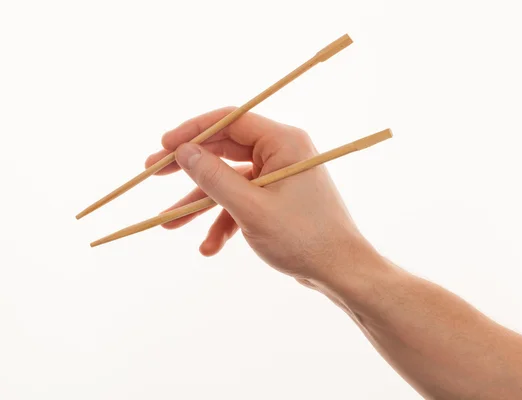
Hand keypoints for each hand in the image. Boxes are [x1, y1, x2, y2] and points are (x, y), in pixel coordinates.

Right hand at [145, 107, 371, 282]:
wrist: (340, 270)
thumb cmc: (302, 237)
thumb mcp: (250, 208)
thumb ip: (213, 178)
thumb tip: (183, 152)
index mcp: (282, 142)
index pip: (229, 121)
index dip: (192, 131)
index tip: (162, 147)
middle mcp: (281, 152)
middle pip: (224, 151)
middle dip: (189, 170)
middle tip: (152, 174)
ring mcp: (279, 176)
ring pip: (229, 181)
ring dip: (201, 204)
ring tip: (169, 225)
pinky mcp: (277, 199)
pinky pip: (243, 202)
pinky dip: (224, 221)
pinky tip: (209, 247)